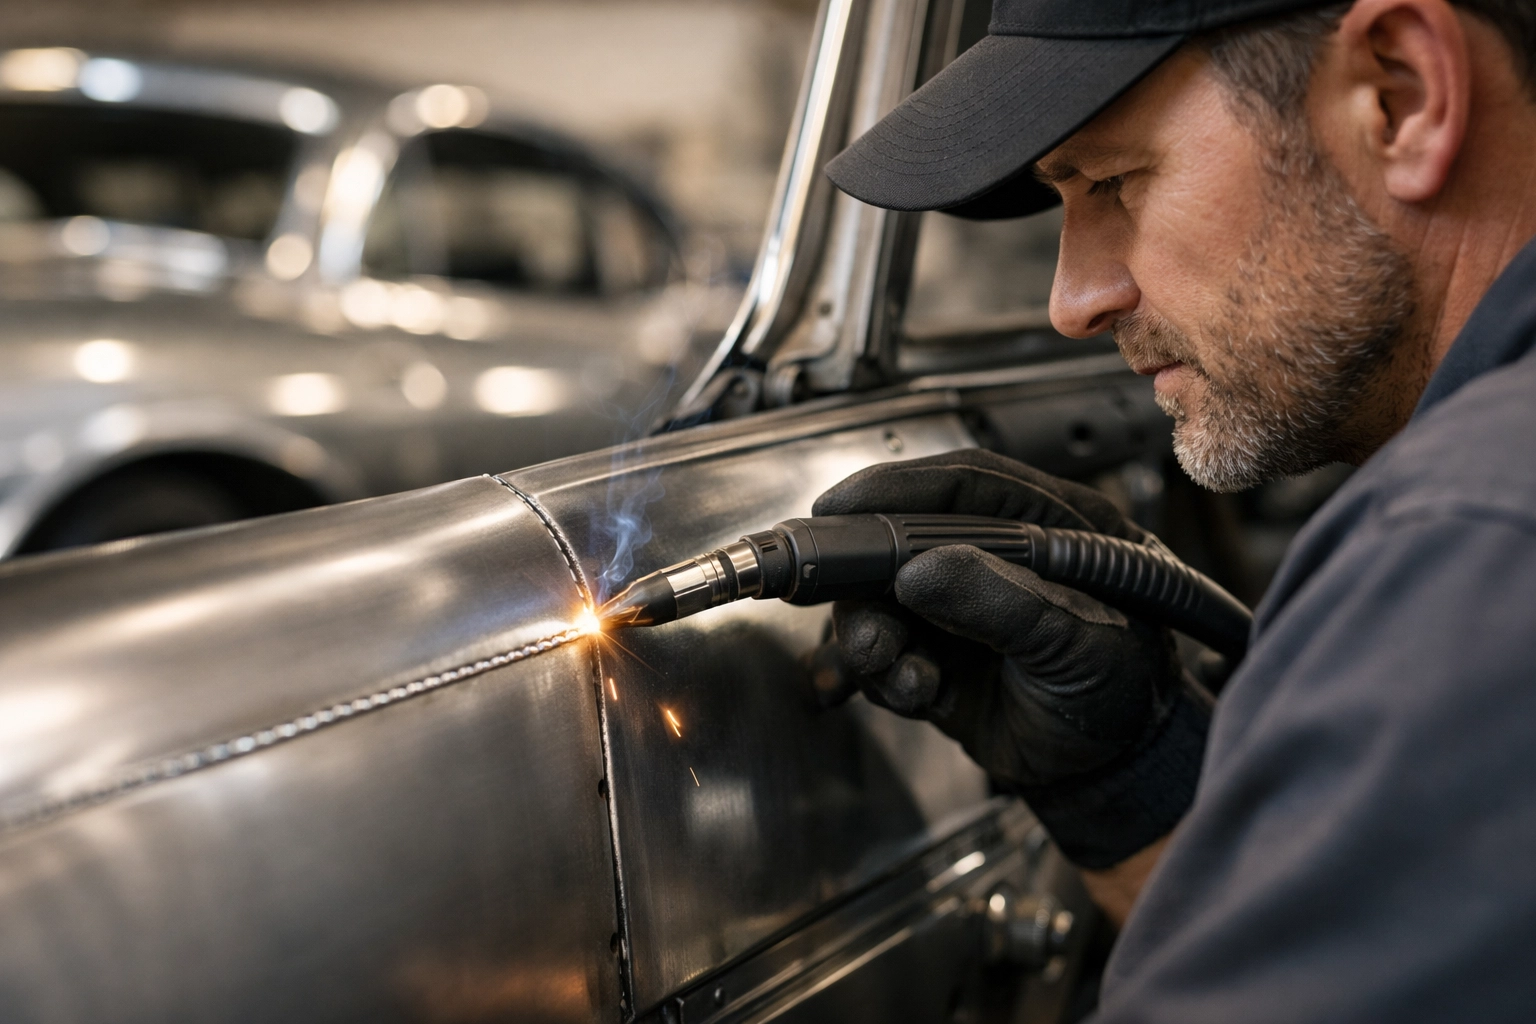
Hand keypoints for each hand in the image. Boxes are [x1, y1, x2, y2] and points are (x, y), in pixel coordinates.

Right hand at [814, 449, 1210, 868]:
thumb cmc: (1124, 695)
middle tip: (858, 613)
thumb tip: (921, 571)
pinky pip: (882, 655)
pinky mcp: (933, 654)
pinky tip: (918, 691)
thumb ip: (1005, 603)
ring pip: (880, 599)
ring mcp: (959, 606)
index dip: (899, 488)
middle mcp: (995, 557)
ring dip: (873, 635)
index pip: (967, 485)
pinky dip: (885, 676)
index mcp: (1051, 526)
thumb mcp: (1081, 645)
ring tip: (897, 666)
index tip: (842, 505)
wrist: (1111, 772)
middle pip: (904, 540)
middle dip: (868, 578)